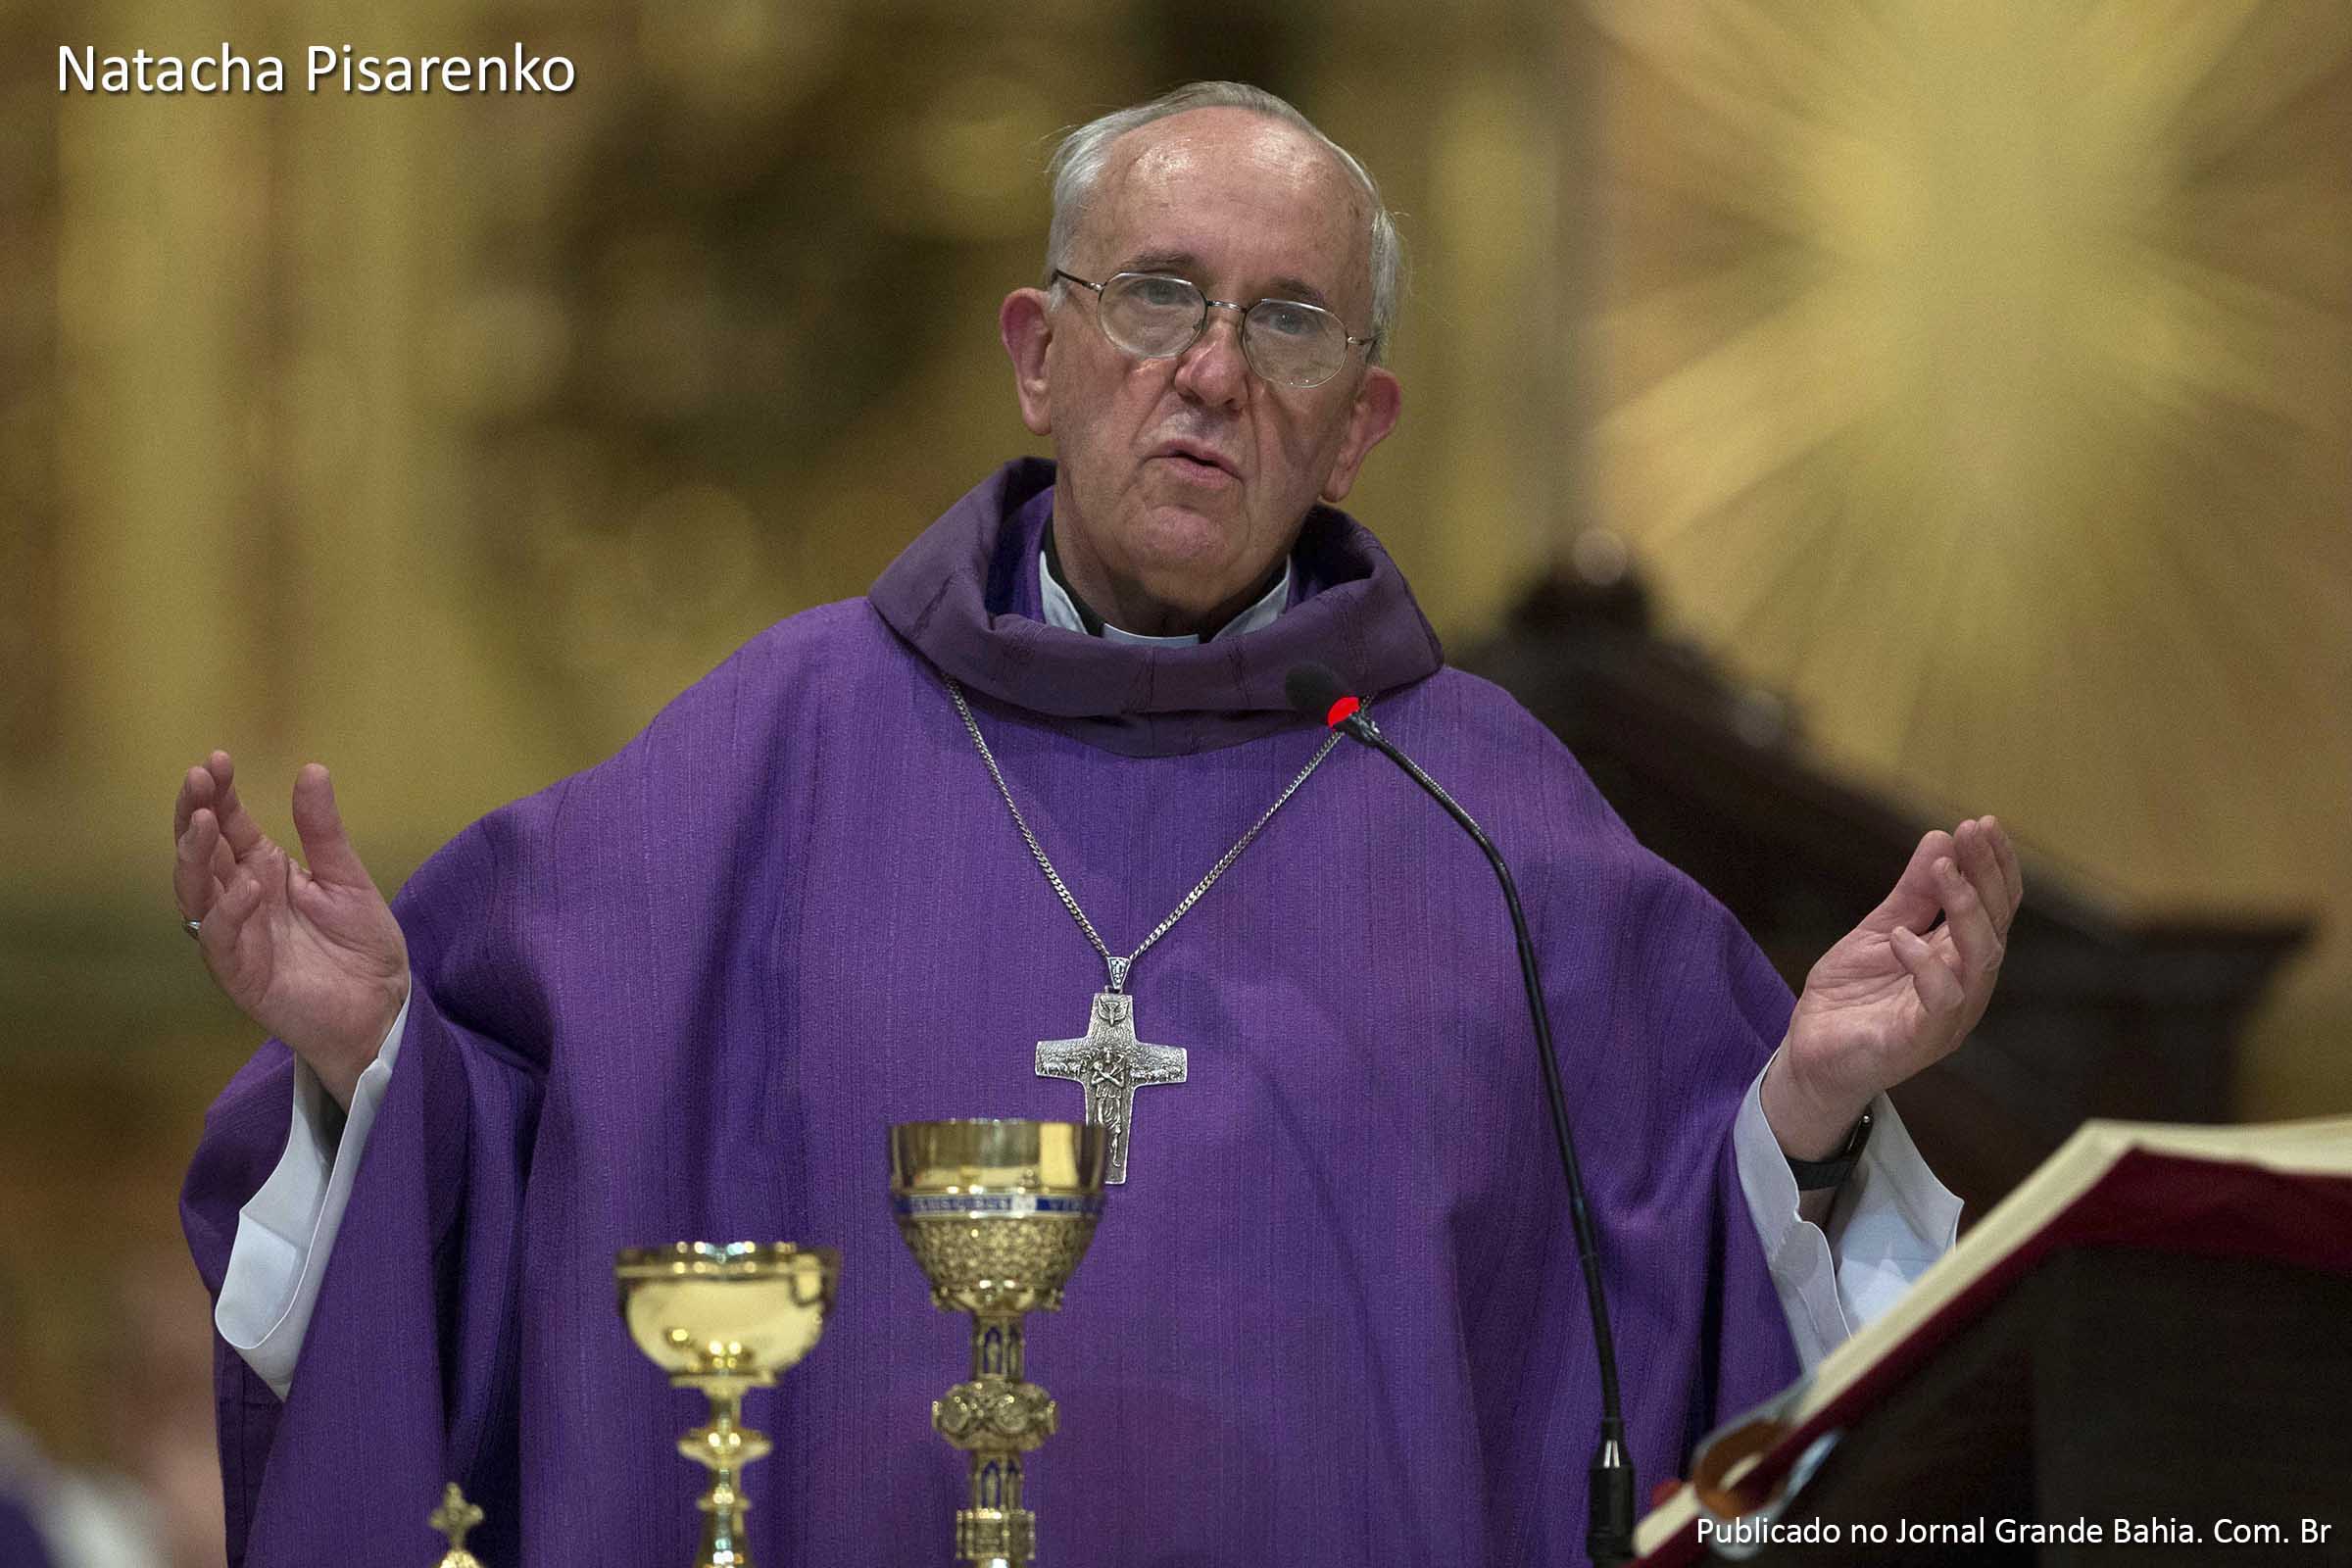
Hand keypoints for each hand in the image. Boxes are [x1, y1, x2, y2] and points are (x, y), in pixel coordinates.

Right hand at [173, 752, 408, 1110]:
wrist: (383, 1007)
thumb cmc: (362, 946)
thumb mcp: (347, 877)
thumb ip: (323, 830)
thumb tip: (311, 769)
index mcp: (264, 871)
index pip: (230, 826)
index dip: (220, 793)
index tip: (217, 759)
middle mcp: (241, 900)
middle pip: (202, 852)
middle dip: (196, 813)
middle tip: (198, 778)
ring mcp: (236, 936)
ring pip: (196, 892)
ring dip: (196, 856)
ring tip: (207, 821)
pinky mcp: (241, 973)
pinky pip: (220, 939)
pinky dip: (228, 911)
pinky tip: (248, 885)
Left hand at [1763, 816, 2022, 1159]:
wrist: (1809, 1055)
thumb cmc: (1851, 998)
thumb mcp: (1877, 932)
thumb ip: (1910, 894)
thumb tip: (1940, 838)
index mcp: (1959, 959)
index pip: (1995, 908)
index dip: (1995, 866)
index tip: (1983, 823)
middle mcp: (1965, 986)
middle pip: (1996, 927)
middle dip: (1987, 876)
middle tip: (1970, 832)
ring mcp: (1947, 1016)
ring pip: (1981, 961)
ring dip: (1966, 910)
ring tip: (1943, 871)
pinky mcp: (1918, 1041)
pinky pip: (1941, 1003)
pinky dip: (1926, 966)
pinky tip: (1900, 937)